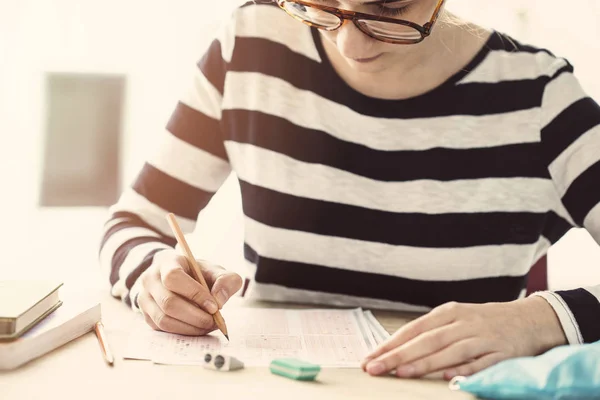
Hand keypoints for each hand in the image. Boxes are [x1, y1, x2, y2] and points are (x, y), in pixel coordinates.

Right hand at [137, 249, 242, 334]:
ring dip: (190, 327)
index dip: (194, 293)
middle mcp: (150, 279)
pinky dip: (184, 332)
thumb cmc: (198, 274)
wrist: (180, 278)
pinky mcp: (147, 316)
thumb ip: (225, 280)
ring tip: (209, 325)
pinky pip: (163, 329)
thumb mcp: (215, 270)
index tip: (214, 306)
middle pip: (168, 302)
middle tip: (215, 321)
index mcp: (166, 262)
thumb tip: (219, 300)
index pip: (173, 277)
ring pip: (164, 319)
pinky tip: (199, 328)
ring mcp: (145, 299)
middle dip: (195, 316)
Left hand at [361, 297, 566, 379]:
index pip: (413, 329)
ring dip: (425, 363)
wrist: (531, 319)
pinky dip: (463, 371)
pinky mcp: (502, 353)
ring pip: (449, 351)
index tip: (369, 357)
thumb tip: (397, 350)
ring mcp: (483, 337)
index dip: (390, 343)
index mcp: (449, 312)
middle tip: (375, 368)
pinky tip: (446, 378)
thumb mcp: (456, 319)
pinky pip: (480, 364)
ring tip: (402, 373)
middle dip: (398, 355)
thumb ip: (431, 333)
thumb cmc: (484, 322)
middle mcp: (463, 323)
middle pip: (427, 340)